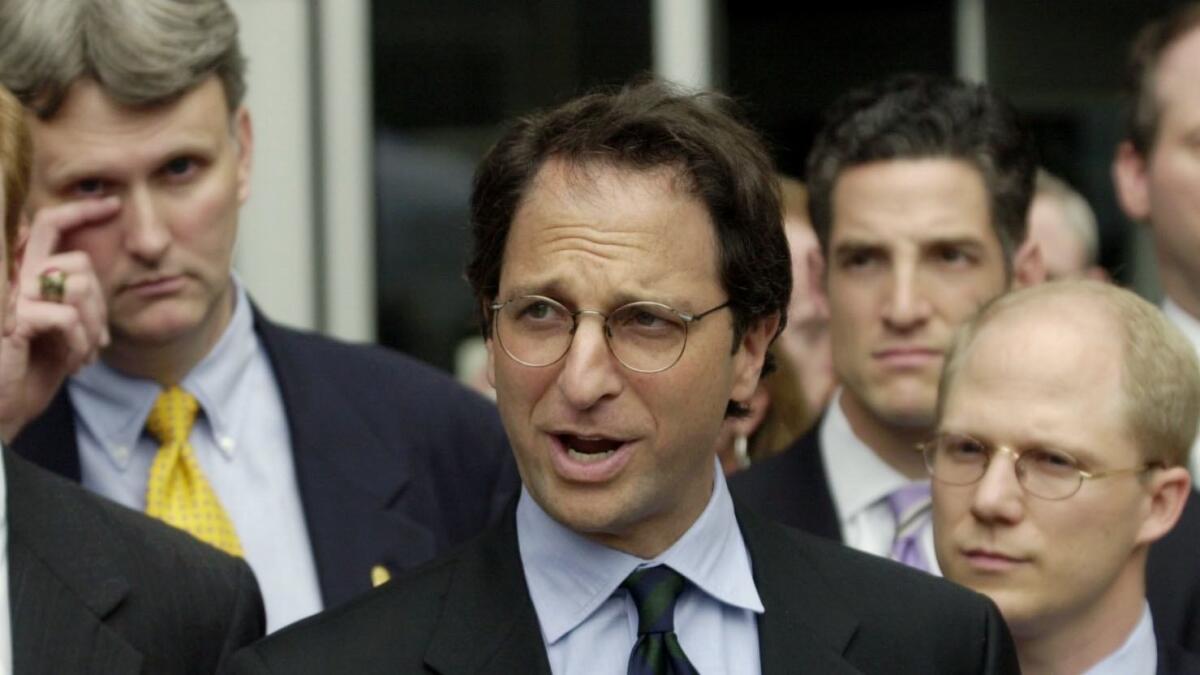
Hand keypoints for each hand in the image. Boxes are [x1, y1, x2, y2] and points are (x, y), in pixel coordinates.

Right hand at [0, 196, 119, 441]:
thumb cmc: (31, 372)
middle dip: (102, 304)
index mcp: (24, 278)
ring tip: (83, 354)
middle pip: (78, 262)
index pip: (46, 226)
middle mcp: (13, 279)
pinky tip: (71, 363)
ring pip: (80, 288)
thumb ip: (74, 301)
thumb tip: (95, 281)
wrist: (4, 410)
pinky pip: (67, 316)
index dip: (79, 212)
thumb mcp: (62, 331)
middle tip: (98, 339)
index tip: (112, 205)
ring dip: (93, 328)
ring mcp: (10, 297)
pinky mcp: (12, 319)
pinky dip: (79, 343)